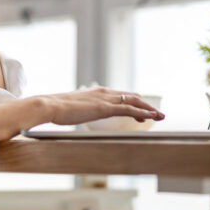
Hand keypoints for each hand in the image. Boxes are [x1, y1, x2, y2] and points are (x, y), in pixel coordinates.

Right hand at [43, 87, 164, 125]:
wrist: (49, 105)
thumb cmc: (56, 109)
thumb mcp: (71, 108)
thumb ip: (79, 109)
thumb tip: (76, 114)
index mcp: (96, 92)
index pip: (120, 96)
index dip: (133, 103)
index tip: (142, 111)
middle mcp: (104, 92)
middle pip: (131, 96)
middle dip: (146, 105)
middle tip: (157, 113)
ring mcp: (105, 99)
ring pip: (134, 101)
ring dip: (149, 109)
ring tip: (160, 116)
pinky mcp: (105, 108)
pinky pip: (129, 109)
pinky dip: (142, 113)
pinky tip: (150, 117)